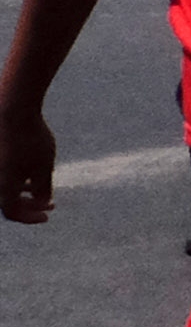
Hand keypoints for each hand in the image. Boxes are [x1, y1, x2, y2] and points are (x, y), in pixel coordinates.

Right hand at [0, 104, 50, 223]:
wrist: (11, 108)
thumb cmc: (30, 138)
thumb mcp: (44, 165)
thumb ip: (43, 188)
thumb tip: (44, 202)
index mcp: (3, 187)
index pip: (12, 213)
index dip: (30, 217)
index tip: (48, 215)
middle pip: (7, 201)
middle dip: (29, 204)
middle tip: (50, 204)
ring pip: (4, 186)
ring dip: (23, 191)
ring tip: (41, 186)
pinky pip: (3, 172)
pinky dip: (16, 176)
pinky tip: (32, 168)